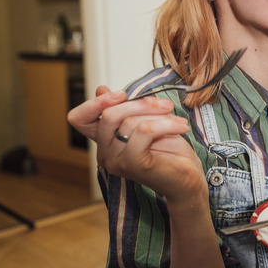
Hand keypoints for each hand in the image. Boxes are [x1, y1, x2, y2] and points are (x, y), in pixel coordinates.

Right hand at [68, 86, 203, 202]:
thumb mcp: (145, 121)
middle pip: (109, 115)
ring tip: (178, 122)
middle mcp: (105, 153)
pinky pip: (144, 131)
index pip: (79, 119)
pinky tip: (180, 127)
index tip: (121, 94)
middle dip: (141, 103)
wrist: (188, 179)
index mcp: (105, 140)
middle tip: (167, 105)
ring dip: (160, 115)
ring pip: (129, 122)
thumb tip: (101, 89)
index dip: (94, 102)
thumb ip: (125, 109)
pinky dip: (166, 124)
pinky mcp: (133, 164)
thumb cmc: (169, 152)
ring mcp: (117, 161)